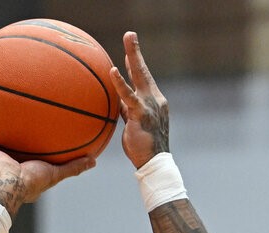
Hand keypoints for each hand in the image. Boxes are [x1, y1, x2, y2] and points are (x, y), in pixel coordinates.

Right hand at [0, 137, 94, 215]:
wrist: (8, 183)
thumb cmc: (31, 181)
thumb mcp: (56, 173)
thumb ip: (73, 168)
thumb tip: (93, 161)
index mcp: (20, 173)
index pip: (23, 159)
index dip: (25, 151)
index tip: (29, 140)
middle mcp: (3, 167)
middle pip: (3, 150)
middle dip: (3, 140)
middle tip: (6, 125)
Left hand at [109, 31, 169, 168]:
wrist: (154, 162)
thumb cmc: (142, 147)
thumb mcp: (134, 125)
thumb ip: (128, 111)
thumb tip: (117, 103)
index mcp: (153, 102)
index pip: (142, 80)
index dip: (135, 65)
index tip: (129, 52)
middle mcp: (155, 99)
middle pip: (143, 71)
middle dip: (136, 51)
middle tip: (130, 34)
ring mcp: (150, 104)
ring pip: (140, 75)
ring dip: (134, 54)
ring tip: (128, 39)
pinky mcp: (141, 113)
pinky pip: (129, 95)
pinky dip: (121, 82)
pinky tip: (114, 70)